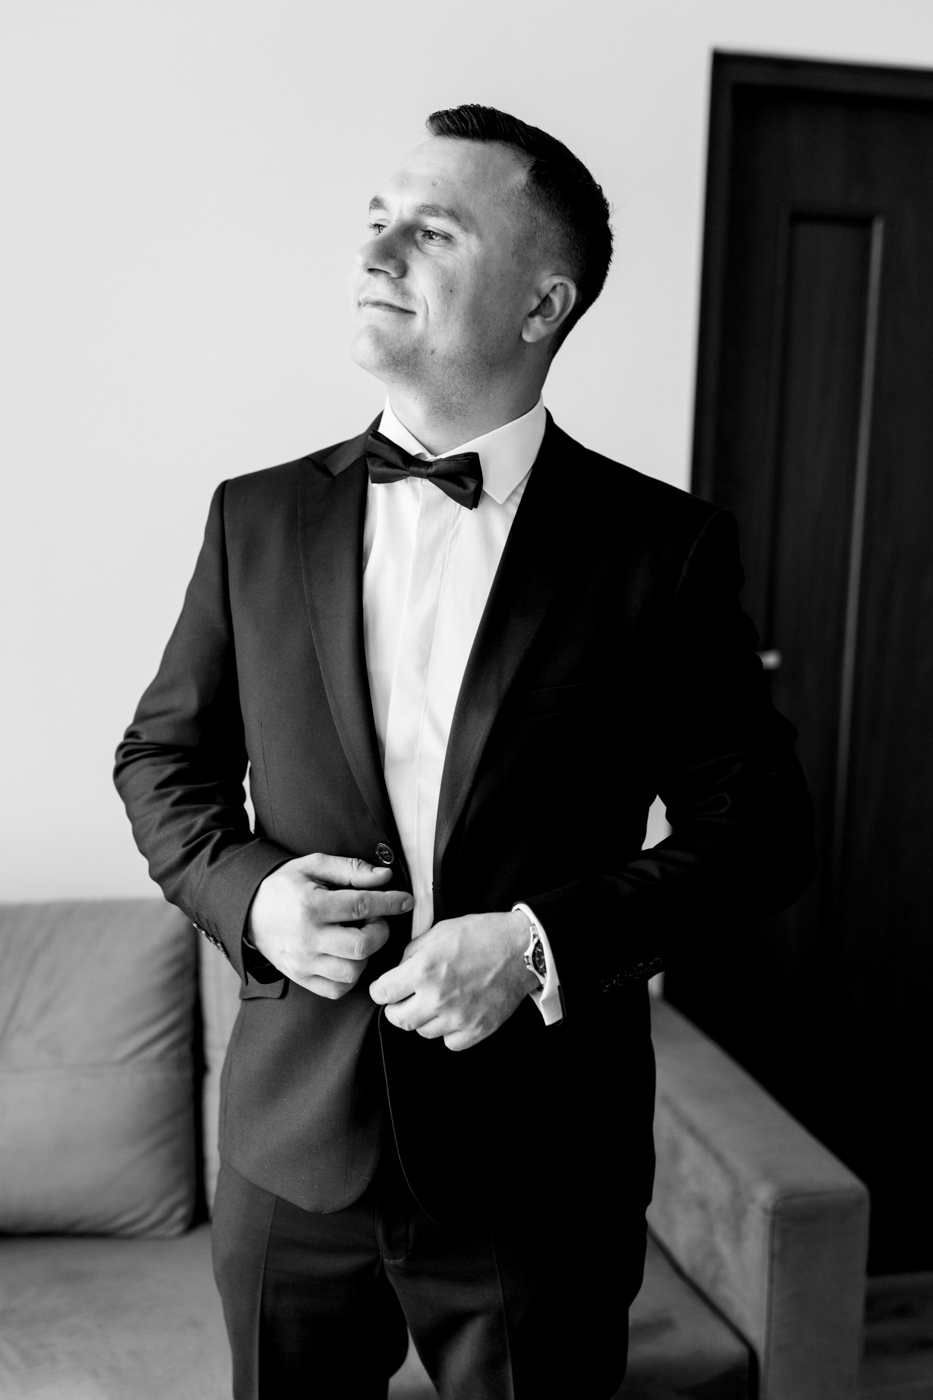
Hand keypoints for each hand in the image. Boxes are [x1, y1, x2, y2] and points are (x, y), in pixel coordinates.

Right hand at [246, 853, 412, 998]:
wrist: (247, 911)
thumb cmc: (284, 886)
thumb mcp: (313, 865)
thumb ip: (350, 869)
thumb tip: (385, 878)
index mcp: (311, 906)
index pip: (362, 906)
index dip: (390, 903)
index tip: (406, 900)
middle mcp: (308, 938)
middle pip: (361, 946)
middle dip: (380, 932)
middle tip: (375, 920)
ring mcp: (303, 963)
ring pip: (352, 971)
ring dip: (366, 955)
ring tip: (359, 937)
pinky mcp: (301, 978)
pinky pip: (337, 989)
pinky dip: (350, 976)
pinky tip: (348, 957)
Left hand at [368, 909, 538, 1050]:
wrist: (522, 949)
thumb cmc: (483, 935)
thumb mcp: (439, 931)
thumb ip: (412, 953)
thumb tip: (397, 970)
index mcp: (424, 970)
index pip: (382, 993)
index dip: (381, 989)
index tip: (386, 988)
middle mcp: (437, 998)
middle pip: (397, 1019)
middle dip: (397, 1007)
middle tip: (405, 998)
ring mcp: (457, 1018)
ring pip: (422, 1031)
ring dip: (424, 1018)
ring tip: (436, 1001)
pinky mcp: (476, 1030)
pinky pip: (449, 1042)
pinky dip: (448, 1031)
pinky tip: (454, 1014)